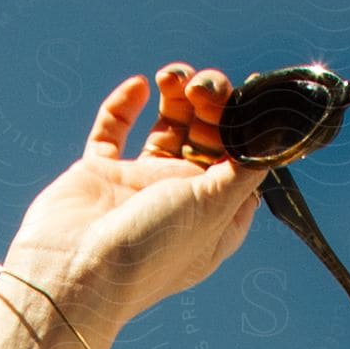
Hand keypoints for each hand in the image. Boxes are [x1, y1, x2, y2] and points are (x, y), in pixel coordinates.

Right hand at [0, 63, 267, 348]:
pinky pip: (113, 132)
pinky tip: (138, 85)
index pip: (242, 161)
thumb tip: (277, 138)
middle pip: (207, 138)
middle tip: (205, 86)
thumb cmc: (150, 249)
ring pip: (166, 129)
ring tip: (174, 75)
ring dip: (175, 97)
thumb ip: (246, 168)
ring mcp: (139, 186)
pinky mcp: (100, 175)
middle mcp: (181, 200)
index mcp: (216, 217)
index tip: (249, 97)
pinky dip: (123, 106)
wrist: (72, 273)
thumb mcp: (215, 207)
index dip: (247, 128)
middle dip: (211, 104)